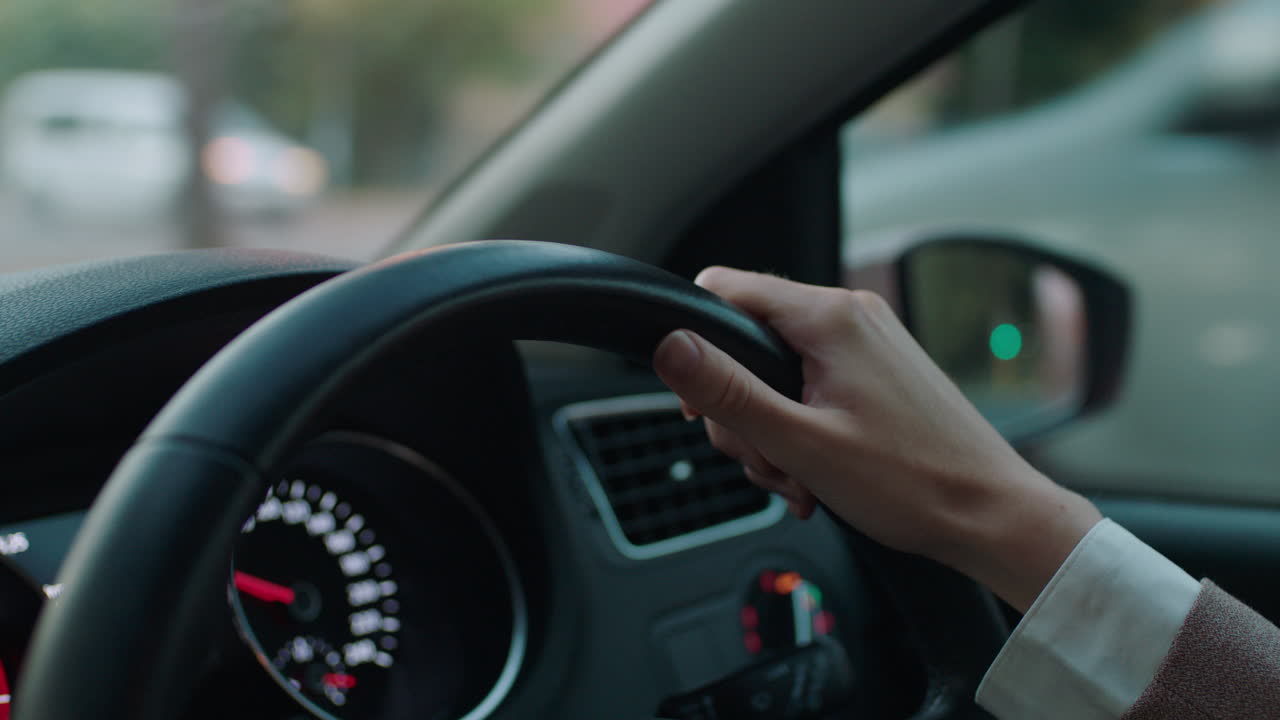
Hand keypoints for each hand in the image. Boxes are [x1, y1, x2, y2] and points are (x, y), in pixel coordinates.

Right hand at [652, 267, 1100, 610]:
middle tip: (770, 461)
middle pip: (747, 344)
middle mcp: (850, 317)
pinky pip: (810, 389)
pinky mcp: (876, 372)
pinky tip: (818, 474)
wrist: (990, 514)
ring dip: (773, 433)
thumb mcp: (801, 443)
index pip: (724, 290)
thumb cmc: (913, 483)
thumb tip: (669, 346)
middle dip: (743, 412)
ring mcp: (866, 344)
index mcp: (830, 318)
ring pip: (776, 375)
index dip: (696, 346)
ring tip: (802, 478)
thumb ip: (729, 392)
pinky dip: (802, 432)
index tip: (703, 404)